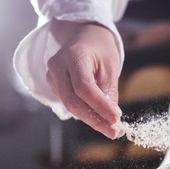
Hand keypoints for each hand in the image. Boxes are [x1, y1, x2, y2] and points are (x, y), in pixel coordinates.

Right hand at [46, 20, 122, 138]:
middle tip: (114, 132)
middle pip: (73, 101)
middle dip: (95, 120)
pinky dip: (86, 113)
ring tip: (111, 129)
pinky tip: (101, 120)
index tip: (116, 120)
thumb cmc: (101, 50)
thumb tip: (112, 121)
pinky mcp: (55, 85)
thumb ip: (109, 93)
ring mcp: (53, 76)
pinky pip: (71, 103)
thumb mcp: (110, 68)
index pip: (84, 88)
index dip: (100, 106)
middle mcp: (58, 66)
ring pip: (71, 106)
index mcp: (73, 56)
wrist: (85, 36)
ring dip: (92, 120)